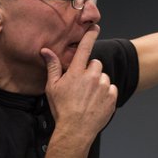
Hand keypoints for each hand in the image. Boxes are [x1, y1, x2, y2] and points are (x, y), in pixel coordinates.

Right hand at [40, 28, 117, 143]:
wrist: (76, 130)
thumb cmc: (62, 109)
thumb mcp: (52, 87)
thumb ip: (52, 67)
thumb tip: (46, 51)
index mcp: (76, 72)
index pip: (85, 48)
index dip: (90, 36)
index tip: (95, 27)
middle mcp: (92, 76)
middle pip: (96, 64)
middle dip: (91, 71)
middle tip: (83, 85)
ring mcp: (103, 86)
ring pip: (104, 77)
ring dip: (99, 83)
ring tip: (89, 97)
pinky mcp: (112, 97)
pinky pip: (111, 88)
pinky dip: (106, 94)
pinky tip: (96, 102)